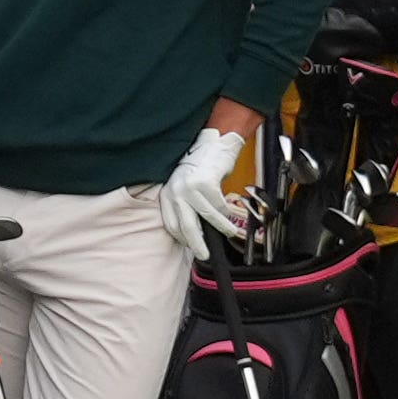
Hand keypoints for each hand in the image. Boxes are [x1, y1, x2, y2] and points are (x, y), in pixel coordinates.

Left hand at [147, 122, 251, 261]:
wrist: (212, 143)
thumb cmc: (201, 166)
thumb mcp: (184, 186)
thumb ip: (185, 205)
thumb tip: (195, 232)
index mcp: (168, 193)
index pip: (171, 224)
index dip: (182, 238)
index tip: (191, 246)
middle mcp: (176, 191)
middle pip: (185, 226)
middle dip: (196, 243)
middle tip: (203, 255)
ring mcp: (190, 187)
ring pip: (207, 217)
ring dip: (220, 228)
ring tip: (229, 232)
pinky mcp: (206, 183)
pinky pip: (219, 205)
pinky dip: (225, 211)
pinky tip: (228, 210)